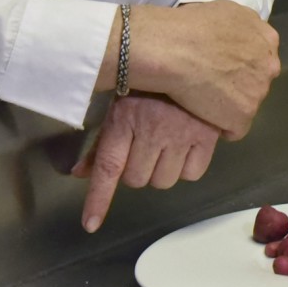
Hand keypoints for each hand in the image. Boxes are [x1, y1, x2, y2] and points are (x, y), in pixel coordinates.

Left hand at [71, 94, 217, 231]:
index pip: (108, 167)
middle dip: (136, 170)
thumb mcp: (121, 107)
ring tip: (165, 147)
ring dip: (161, 171)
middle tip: (143, 148)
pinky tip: (185, 147)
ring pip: (164, 181)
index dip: (98, 199)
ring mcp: (181, 134)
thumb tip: (80, 173)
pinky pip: (192, 174)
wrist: (193, 61)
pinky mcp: (207, 137)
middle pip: (137, 180)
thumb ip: (102, 143)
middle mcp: (153, 130)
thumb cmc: (150, 85)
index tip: (90, 224)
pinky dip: (187, 166)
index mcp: (125, 119)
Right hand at [106, 0, 280, 140]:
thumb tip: (236, 38)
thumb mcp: (226, 10)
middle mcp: (269, 66)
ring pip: (247, 104)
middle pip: (258, 80)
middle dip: (240, 82)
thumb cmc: (191, 25)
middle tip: (213, 81)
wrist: (174, 49)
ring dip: (230, 104)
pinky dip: (221, 126)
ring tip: (203, 98)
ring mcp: (258, 93)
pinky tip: (204, 117)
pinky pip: (234, 128)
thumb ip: (242, 27)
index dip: (239, 62)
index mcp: (267, 39)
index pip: (261, 56)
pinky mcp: (243, 116)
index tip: (222, 64)